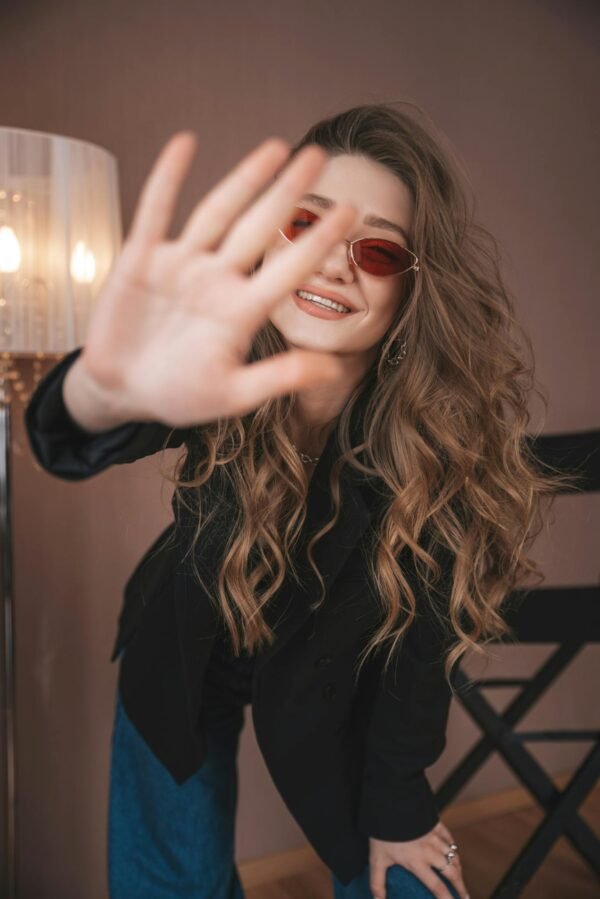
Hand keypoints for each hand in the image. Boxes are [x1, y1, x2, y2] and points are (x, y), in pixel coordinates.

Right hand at [78, 131, 356, 426]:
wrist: (121, 392)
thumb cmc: (178, 395)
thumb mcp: (232, 394)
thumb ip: (280, 378)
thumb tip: (336, 371)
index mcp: (241, 311)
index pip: (287, 270)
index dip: (317, 241)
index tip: (351, 211)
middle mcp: (217, 281)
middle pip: (258, 228)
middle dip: (287, 193)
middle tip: (319, 155)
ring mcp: (180, 265)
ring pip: (217, 213)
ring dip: (243, 179)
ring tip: (275, 147)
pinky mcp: (140, 258)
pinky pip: (155, 211)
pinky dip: (168, 179)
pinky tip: (185, 143)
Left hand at [369, 821, 469, 898]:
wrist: (391, 803)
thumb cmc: (383, 833)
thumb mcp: (377, 860)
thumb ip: (377, 883)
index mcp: (417, 863)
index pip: (437, 886)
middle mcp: (429, 852)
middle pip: (452, 872)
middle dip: (461, 886)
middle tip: (465, 897)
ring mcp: (434, 836)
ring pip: (453, 856)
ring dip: (459, 869)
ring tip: (460, 877)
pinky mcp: (434, 823)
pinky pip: (449, 838)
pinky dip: (453, 847)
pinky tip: (454, 852)